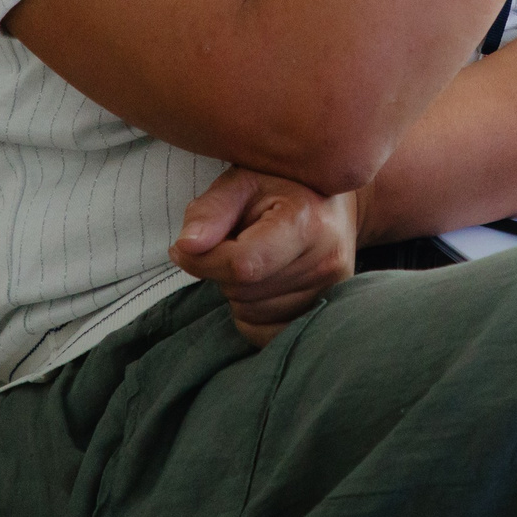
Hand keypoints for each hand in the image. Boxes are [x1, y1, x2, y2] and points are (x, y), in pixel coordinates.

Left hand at [170, 168, 360, 346]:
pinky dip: (251, 314)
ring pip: (249, 313)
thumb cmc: (280, 188)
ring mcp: (330, 294)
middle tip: (236, 242)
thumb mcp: (241, 182)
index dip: (203, 260)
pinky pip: (263, 334)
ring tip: (255, 258)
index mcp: (308, 223)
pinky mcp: (324, 314)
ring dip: (237, 291)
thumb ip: (211, 211)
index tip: (186, 247)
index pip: (241, 265)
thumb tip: (186, 246)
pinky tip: (263, 283)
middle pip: (243, 290)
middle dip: (221, 271)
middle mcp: (327, 263)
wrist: (331, 206)